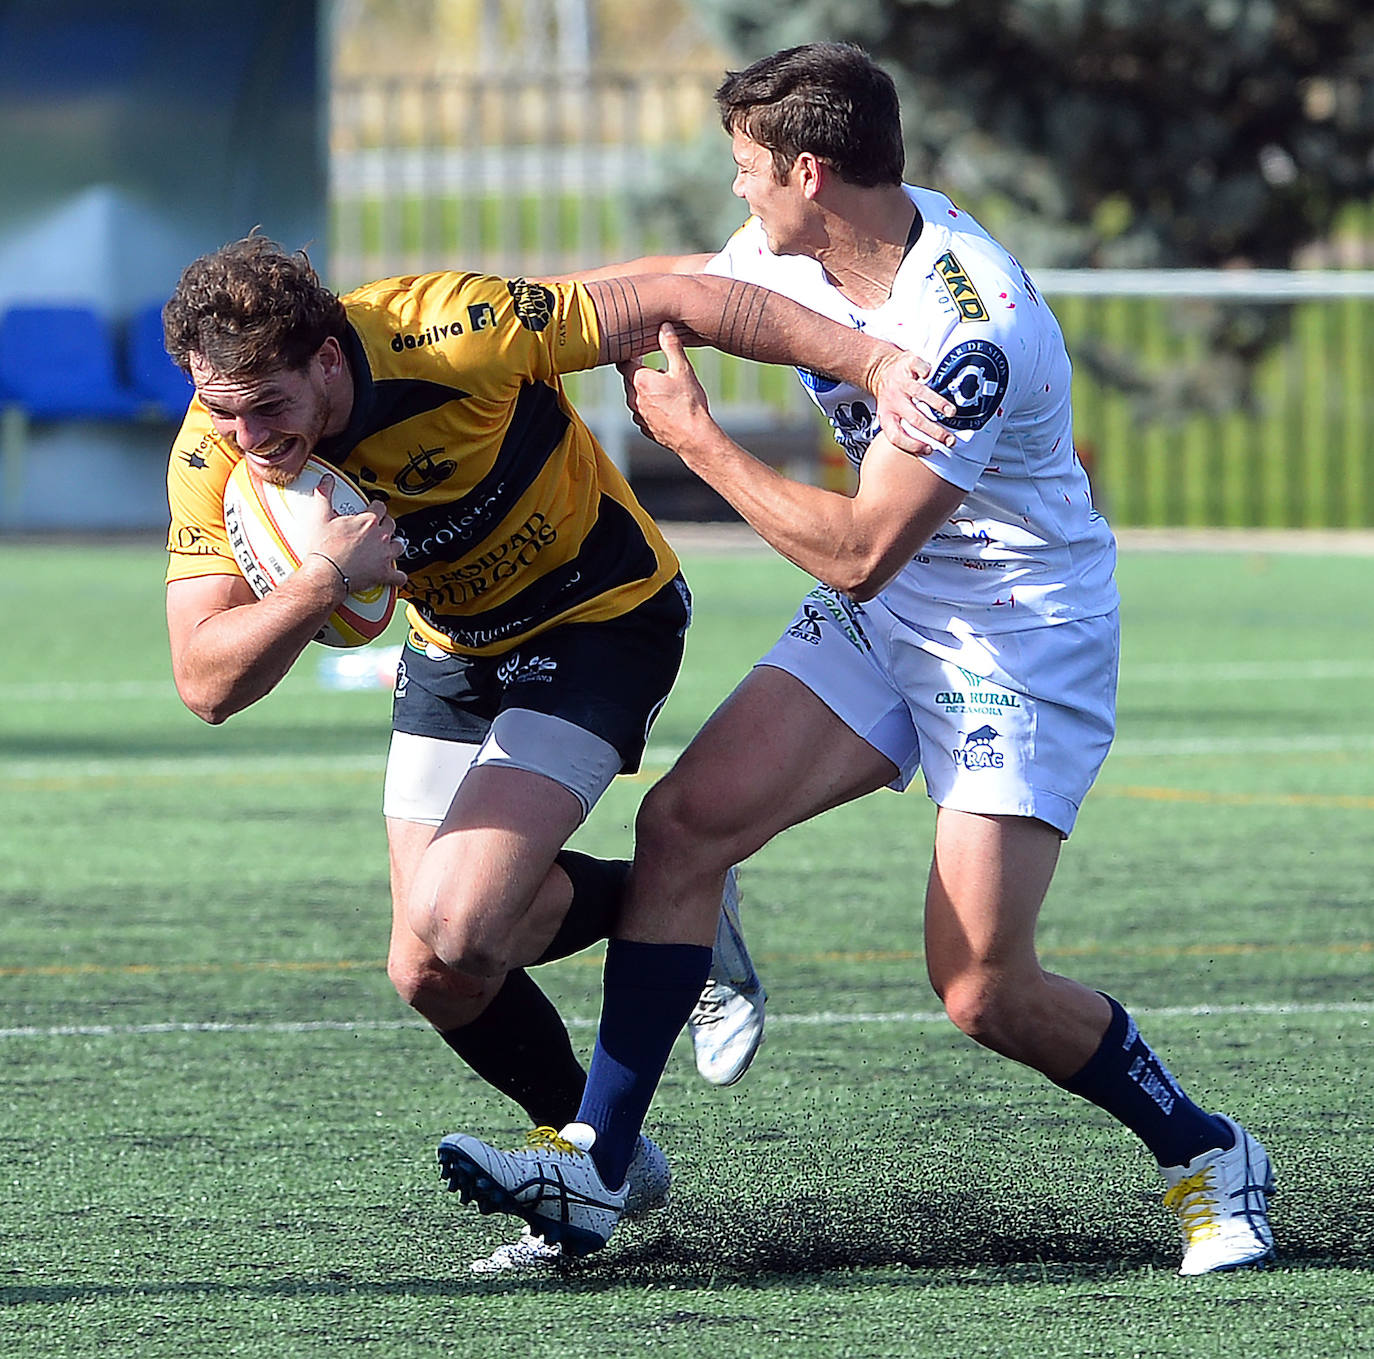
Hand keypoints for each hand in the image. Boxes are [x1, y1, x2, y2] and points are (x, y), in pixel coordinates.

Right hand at [311, 477, 407, 591]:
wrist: (326, 573)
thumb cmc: (323, 548)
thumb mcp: (320, 516)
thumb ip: (324, 495)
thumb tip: (327, 482)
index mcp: (368, 521)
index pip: (380, 507)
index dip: (376, 506)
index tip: (373, 507)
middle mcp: (380, 537)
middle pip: (391, 525)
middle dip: (385, 524)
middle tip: (378, 526)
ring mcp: (383, 555)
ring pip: (399, 546)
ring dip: (394, 544)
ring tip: (388, 545)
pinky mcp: (383, 573)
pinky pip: (399, 576)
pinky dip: (398, 576)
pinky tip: (396, 575)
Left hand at [618, 323, 716, 453]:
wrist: (694, 438)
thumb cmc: (689, 404)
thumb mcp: (683, 369)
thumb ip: (672, 346)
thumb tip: (665, 327)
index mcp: (639, 380)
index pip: (625, 362)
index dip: (632, 355)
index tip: (640, 352)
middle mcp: (633, 398)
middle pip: (630, 379)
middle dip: (641, 373)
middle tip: (657, 369)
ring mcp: (638, 415)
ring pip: (636, 397)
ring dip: (646, 390)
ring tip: (666, 389)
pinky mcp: (644, 428)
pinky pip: (643, 412)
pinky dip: (651, 407)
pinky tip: (667, 407)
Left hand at [871, 349, 957, 455]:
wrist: (881, 369)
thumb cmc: (892, 396)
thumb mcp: (891, 415)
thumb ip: (905, 428)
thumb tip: (929, 446)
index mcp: (887, 415)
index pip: (896, 436)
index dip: (912, 445)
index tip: (930, 449)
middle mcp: (894, 400)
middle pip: (915, 418)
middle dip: (934, 431)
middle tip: (949, 439)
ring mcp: (901, 381)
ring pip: (920, 394)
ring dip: (938, 404)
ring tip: (951, 412)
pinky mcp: (908, 364)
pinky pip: (922, 369)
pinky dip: (931, 373)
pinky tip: (940, 379)